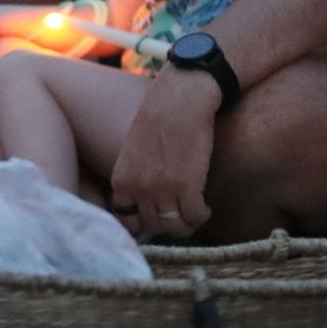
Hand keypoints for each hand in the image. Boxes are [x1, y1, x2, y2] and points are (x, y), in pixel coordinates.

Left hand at [109, 68, 219, 239]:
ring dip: (187, 224)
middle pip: (154, 227)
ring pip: (176, 227)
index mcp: (121, 182)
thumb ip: (134, 181)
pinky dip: (202, 216)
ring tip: (194, 213)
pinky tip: (205, 206)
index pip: (127, 223)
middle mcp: (139, 189)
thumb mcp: (131, 154)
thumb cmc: (157, 121)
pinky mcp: (189, 185)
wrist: (179, 100)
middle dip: (168, 226)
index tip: (157, 222)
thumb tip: (142, 212)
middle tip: (180, 216)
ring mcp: (163, 189)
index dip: (143, 227)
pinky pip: (195, 217)